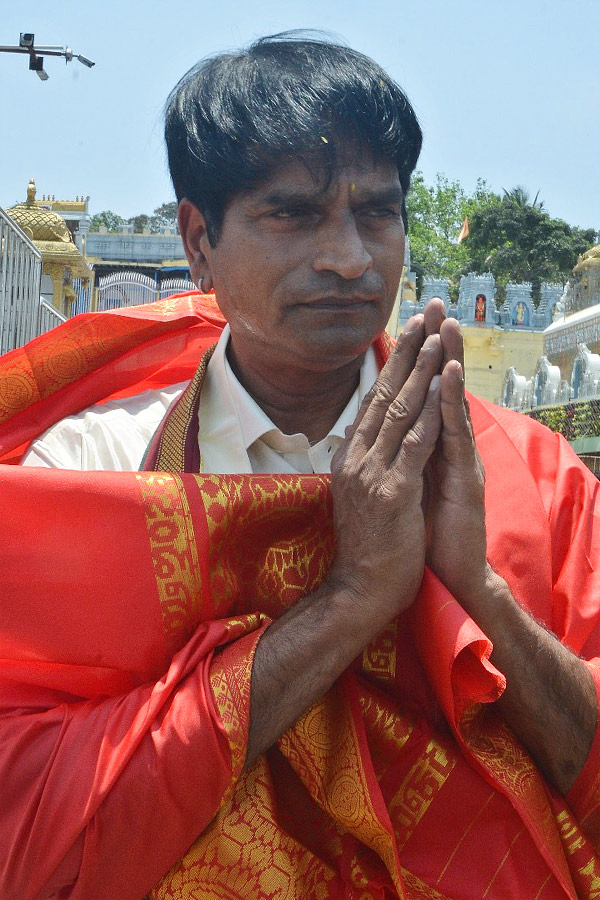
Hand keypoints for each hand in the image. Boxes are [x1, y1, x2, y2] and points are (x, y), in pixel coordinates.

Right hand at [327, 312, 442, 626]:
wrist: (360, 590)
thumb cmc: (367, 546)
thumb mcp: (356, 496)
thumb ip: (360, 462)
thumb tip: (358, 433)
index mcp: (348, 459)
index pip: (371, 403)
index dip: (390, 367)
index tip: (405, 337)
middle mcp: (355, 459)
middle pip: (383, 396)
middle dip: (405, 354)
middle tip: (420, 318)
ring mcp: (372, 475)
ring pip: (400, 412)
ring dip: (420, 373)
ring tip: (436, 339)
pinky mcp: (393, 493)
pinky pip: (414, 444)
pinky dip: (429, 412)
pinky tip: (441, 387)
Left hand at [425, 317, 488, 605]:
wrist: (444, 578)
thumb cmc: (422, 535)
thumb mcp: (402, 489)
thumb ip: (397, 457)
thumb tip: (373, 432)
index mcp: (426, 449)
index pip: (420, 396)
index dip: (415, 361)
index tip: (410, 325)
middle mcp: (445, 449)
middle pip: (439, 389)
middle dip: (435, 346)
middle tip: (434, 304)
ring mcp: (458, 461)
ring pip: (451, 403)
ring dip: (449, 360)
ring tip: (447, 323)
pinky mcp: (465, 479)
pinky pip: (455, 434)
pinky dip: (451, 401)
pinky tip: (449, 373)